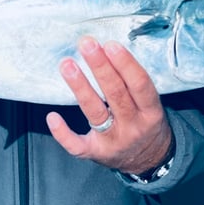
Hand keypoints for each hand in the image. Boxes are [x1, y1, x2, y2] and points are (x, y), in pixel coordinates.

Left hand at [46, 38, 173, 172]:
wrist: (150, 160)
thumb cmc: (145, 122)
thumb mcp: (150, 105)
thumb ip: (133, 82)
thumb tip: (106, 49)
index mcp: (151, 112)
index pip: (139, 85)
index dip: (126, 64)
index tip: (110, 45)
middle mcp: (133, 127)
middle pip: (116, 94)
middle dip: (100, 67)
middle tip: (87, 44)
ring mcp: (113, 141)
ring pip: (95, 113)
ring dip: (80, 87)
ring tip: (67, 65)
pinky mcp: (96, 153)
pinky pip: (77, 145)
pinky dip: (63, 133)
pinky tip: (52, 117)